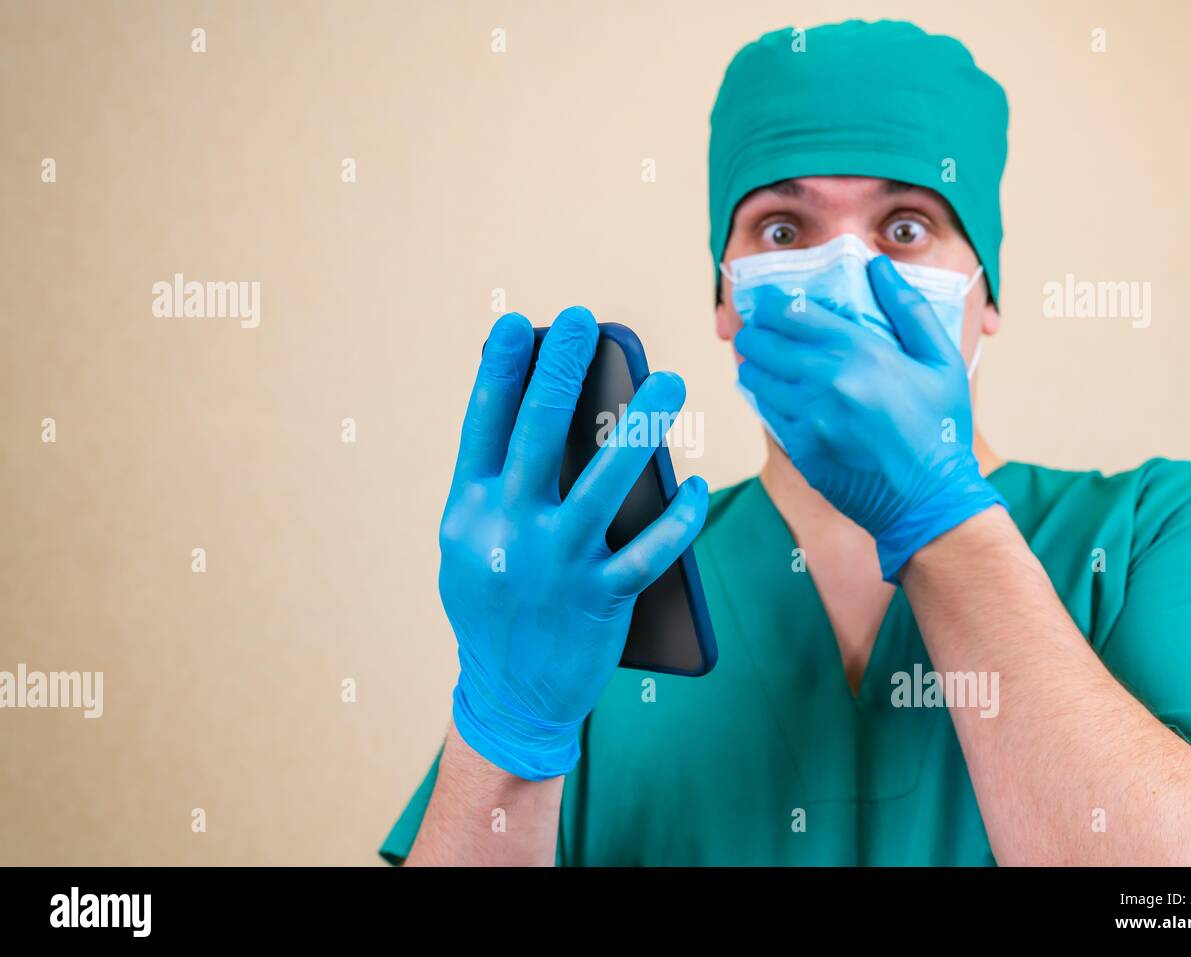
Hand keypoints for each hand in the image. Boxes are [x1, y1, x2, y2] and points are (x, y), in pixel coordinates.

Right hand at [440, 306, 707, 779]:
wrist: (508, 697)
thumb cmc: (495, 607)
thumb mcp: (472, 547)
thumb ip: (497, 491)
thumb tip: (543, 423)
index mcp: (470, 512)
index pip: (482, 427)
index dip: (498, 372)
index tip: (517, 324)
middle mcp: (508, 532)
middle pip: (537, 437)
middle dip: (562, 372)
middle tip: (585, 322)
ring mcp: (555, 565)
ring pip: (606, 483)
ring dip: (640, 428)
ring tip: (668, 384)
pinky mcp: (599, 598)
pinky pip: (651, 551)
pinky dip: (680, 519)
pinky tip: (699, 488)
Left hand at [734, 256, 1004, 581]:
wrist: (930, 500)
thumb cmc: (941, 428)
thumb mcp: (942, 360)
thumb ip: (908, 308)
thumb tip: (877, 265)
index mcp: (859, 352)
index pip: (790, 313)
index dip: (770, 303)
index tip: (768, 301)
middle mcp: (825, 382)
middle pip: (762, 342)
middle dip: (756, 331)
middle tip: (760, 330)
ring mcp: (807, 419)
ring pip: (756, 378)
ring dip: (755, 364)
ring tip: (763, 359)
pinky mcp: (799, 450)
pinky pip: (766, 413)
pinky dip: (766, 398)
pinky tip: (778, 393)